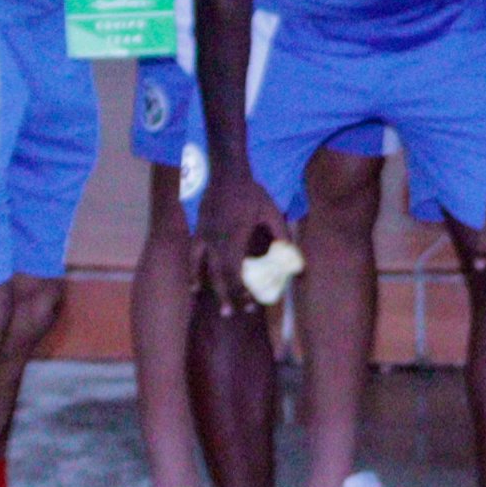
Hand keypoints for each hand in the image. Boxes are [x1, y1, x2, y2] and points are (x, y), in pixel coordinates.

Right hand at [197, 167, 289, 307]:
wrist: (227, 172)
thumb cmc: (252, 193)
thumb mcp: (272, 212)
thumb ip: (282, 235)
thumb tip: (292, 257)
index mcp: (236, 237)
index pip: (237, 272)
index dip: (242, 290)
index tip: (250, 303)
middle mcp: (217, 240)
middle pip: (220, 274)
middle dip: (226, 295)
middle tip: (231, 313)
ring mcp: (205, 235)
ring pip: (204, 268)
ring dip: (208, 287)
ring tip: (208, 302)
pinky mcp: (198, 230)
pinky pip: (193, 255)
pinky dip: (193, 271)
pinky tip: (193, 284)